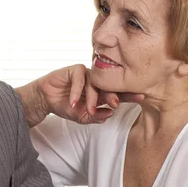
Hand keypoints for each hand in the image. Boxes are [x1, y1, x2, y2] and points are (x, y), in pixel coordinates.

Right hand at [16, 64, 143, 126]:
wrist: (46, 99)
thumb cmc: (64, 105)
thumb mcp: (81, 116)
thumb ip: (95, 117)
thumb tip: (109, 115)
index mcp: (101, 93)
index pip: (117, 94)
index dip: (128, 95)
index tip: (141, 97)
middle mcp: (96, 82)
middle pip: (109, 87)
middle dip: (113, 96)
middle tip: (116, 103)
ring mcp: (87, 75)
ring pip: (94, 85)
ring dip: (91, 99)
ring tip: (87, 110)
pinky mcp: (75, 70)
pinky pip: (80, 79)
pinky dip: (76, 92)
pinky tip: (73, 102)